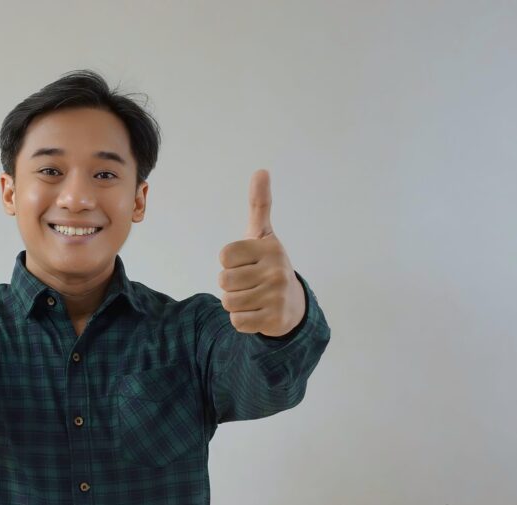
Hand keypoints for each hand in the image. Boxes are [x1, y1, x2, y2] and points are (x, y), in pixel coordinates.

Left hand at [217, 169, 304, 336]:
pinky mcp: (274, 319)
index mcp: (269, 248)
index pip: (224, 257)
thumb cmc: (268, 265)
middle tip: (249, 283)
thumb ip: (259, 204)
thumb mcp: (263, 234)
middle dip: (230, 285)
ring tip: (253, 296)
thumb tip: (261, 170)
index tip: (246, 263)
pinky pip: (237, 322)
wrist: (292, 304)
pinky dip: (242, 320)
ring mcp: (276, 296)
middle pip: (223, 281)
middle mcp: (276, 271)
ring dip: (235, 302)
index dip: (229, 263)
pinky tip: (257, 312)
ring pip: (228, 302)